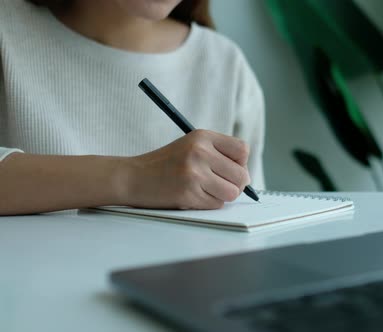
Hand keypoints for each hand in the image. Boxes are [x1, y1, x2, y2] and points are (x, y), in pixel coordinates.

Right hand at [123, 130, 250, 209]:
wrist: (133, 177)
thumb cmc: (166, 164)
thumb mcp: (191, 146)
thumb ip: (218, 153)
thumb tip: (246, 174)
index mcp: (203, 137)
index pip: (243, 150)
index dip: (241, 163)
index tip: (229, 169)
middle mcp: (200, 152)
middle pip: (242, 175)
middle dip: (235, 184)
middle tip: (220, 185)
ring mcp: (194, 173)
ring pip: (232, 192)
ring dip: (223, 196)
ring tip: (207, 190)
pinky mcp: (188, 193)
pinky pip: (216, 204)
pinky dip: (209, 204)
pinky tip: (194, 196)